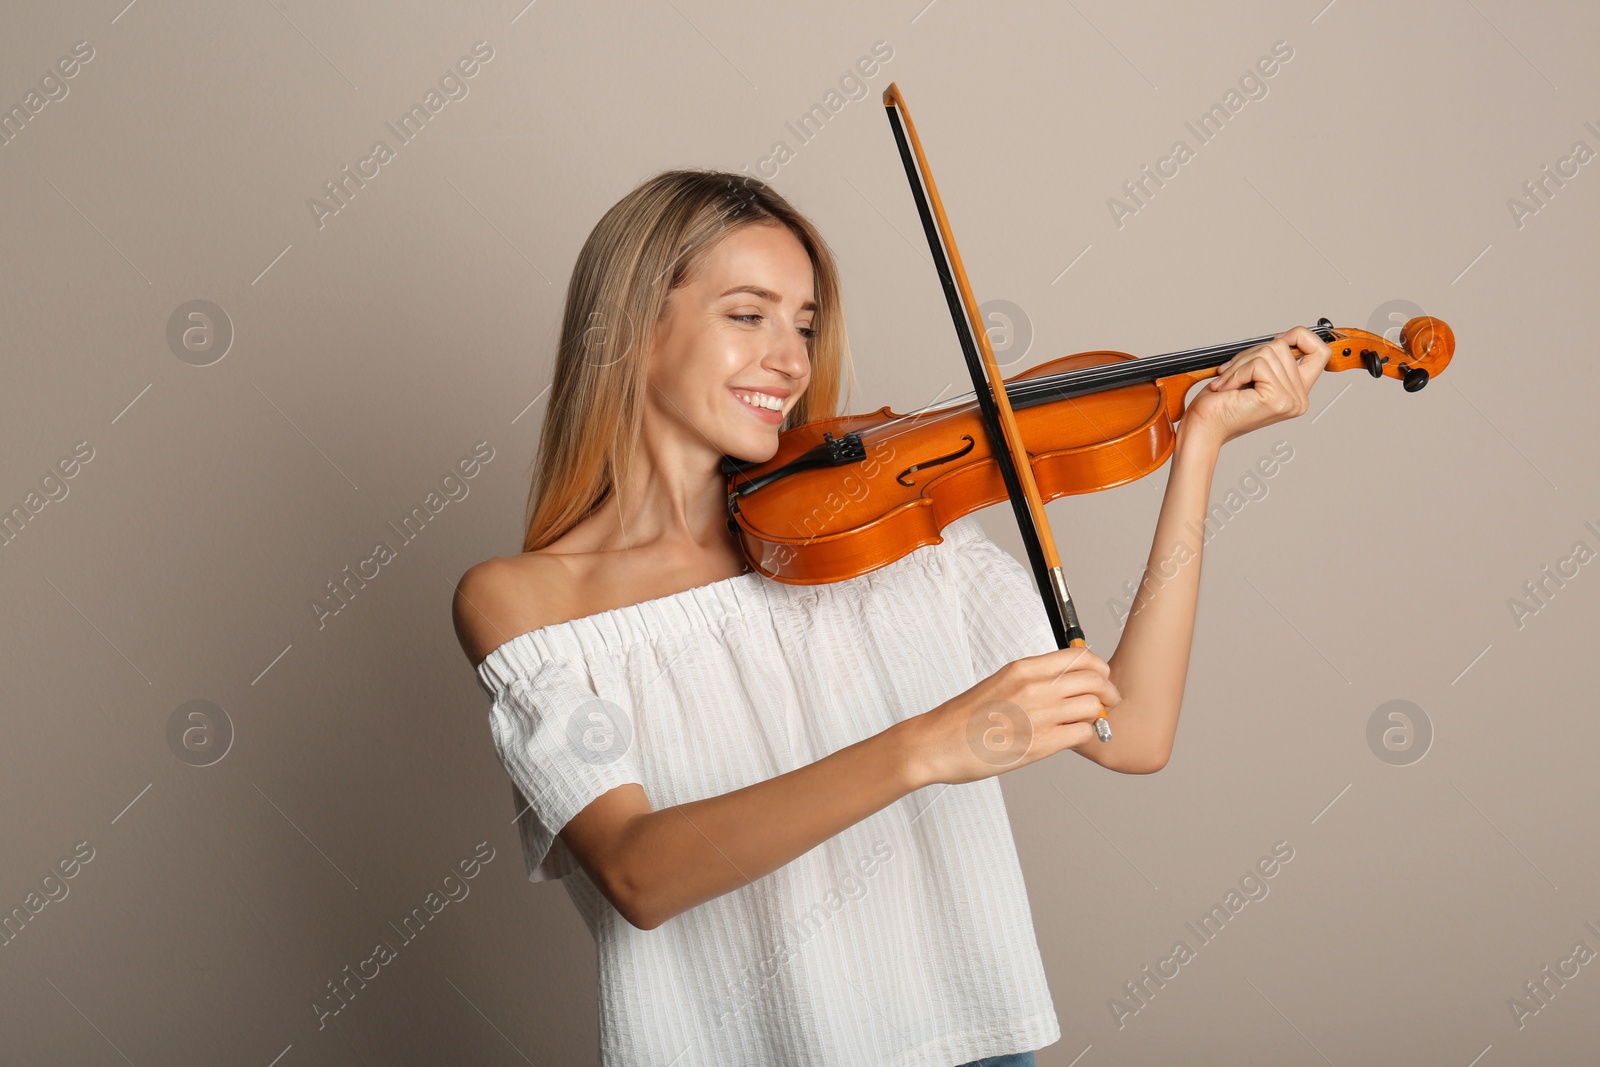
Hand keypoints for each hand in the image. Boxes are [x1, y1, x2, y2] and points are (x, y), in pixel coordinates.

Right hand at [899, 646, 1122, 787]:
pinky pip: (1082, 734)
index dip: (1098, 667)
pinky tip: (1071, 737)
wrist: (937, 743)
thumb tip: (1066, 683)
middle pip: (1093, 680)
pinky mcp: (1039, 745)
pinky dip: (1084, 735)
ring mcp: (1038, 717)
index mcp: (1023, 669)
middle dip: (1108, 691)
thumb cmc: (964, 717)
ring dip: (1096, 715)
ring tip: (1087, 722)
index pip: (1079, 656)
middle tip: (1107, 700)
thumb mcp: (1000, 683)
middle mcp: (1034, 688)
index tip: (1101, 676)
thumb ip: (1033, 680)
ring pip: (1092, 708)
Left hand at [1182, 325, 1331, 447]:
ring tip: (1227, 382)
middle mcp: (1299, 399)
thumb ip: (1272, 359)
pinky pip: (1258, 364)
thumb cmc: (1219, 404)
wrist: (1203, 428)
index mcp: (1297, 393)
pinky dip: (1236, 372)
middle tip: (1232, 374)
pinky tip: (1227, 388)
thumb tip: (1283, 337)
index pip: (1319, 351)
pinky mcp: (1277, 398)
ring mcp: (1291, 400)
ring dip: (1239, 364)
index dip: (1300, 336)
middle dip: (1249, 354)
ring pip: (1268, 353)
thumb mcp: (1251, 374)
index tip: (1277, 339)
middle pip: (1284, 347)